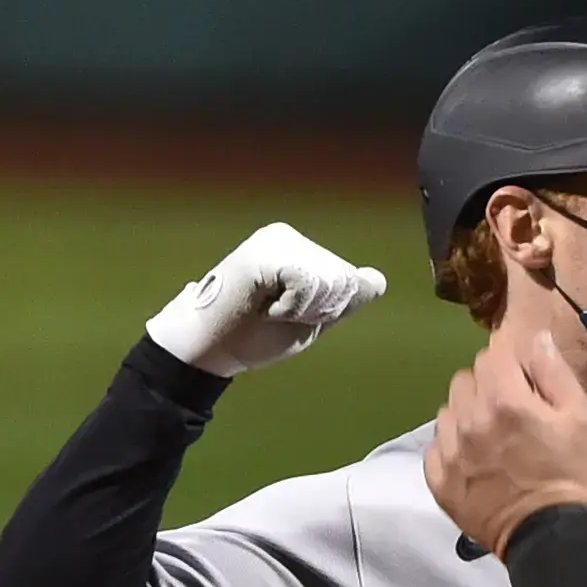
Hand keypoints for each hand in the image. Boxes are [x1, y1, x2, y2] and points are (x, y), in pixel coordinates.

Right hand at [144, 222, 387, 376]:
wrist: (209, 347)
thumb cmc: (254, 335)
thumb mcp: (311, 319)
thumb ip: (343, 300)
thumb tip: (377, 279)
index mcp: (301, 251)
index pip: (352, 281)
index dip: (329, 311)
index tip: (290, 315)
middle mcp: (288, 238)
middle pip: (345, 280)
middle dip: (319, 310)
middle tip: (276, 314)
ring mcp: (275, 241)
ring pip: (331, 280)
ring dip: (303, 309)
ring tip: (268, 309)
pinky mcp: (264, 252)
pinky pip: (308, 282)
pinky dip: (292, 306)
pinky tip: (264, 305)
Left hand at [426, 330, 586, 557]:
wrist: (547, 535)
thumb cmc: (571, 473)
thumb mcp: (582, 418)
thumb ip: (554, 371)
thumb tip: (535, 339)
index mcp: (503, 399)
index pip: (493, 355)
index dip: (513, 365)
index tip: (527, 385)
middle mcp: (467, 418)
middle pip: (466, 379)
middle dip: (488, 387)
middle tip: (512, 413)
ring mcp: (448, 450)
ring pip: (449, 409)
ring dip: (468, 414)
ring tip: (492, 438)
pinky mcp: (438, 478)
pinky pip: (437, 444)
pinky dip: (453, 445)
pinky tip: (476, 460)